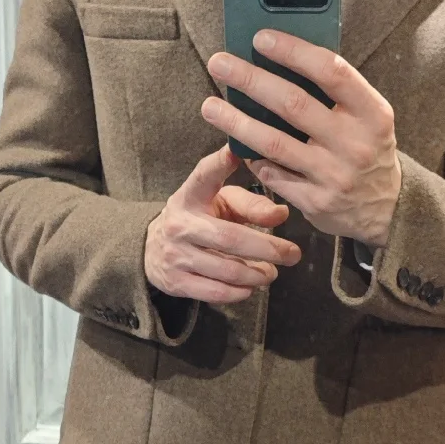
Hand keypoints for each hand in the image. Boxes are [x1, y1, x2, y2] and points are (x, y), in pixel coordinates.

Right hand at [144, 145, 299, 304]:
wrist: (152, 251)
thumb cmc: (199, 220)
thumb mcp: (220, 203)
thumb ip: (250, 205)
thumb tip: (282, 215)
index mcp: (190, 196)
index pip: (203, 176)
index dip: (219, 163)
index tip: (235, 151)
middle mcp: (180, 224)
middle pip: (230, 238)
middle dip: (267, 248)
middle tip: (293, 254)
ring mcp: (176, 255)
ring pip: (227, 269)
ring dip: (257, 274)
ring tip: (272, 272)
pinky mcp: (176, 282)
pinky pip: (215, 292)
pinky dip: (239, 292)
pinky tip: (251, 287)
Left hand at [202, 34, 401, 247]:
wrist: (387, 208)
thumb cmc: (367, 149)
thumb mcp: (367, 117)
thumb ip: (335, 93)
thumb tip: (282, 58)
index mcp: (372, 113)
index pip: (331, 71)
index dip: (294, 52)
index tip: (260, 39)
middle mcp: (355, 143)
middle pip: (293, 104)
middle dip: (251, 80)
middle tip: (219, 63)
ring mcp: (335, 175)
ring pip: (274, 143)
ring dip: (236, 122)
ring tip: (209, 106)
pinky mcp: (316, 202)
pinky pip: (273, 175)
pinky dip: (252, 159)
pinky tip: (236, 146)